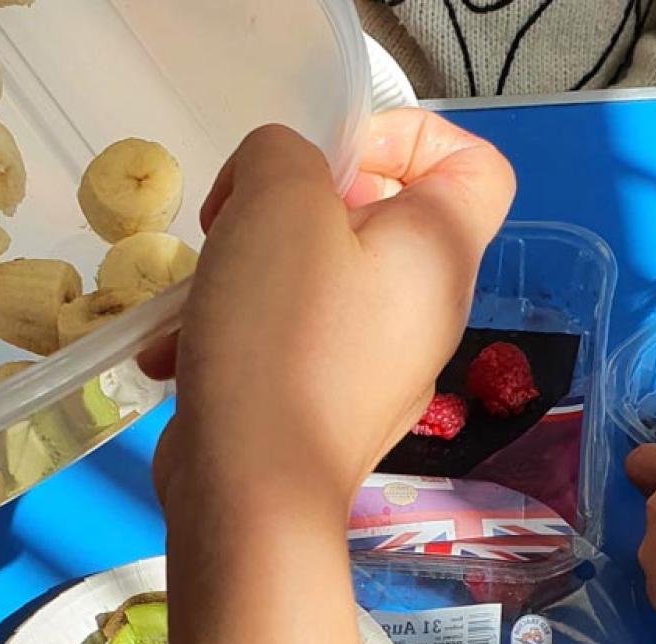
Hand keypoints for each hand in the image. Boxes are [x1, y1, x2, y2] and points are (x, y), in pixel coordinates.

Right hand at [147, 110, 514, 518]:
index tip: (332, 158)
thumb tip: (271, 184)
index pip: (477, 165)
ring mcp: (373, 372)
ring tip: (197, 298)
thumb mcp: (277, 200)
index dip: (410, 137)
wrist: (251, 493)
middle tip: (242, 224)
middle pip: (371, 223)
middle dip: (290, 210)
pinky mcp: (322, 412)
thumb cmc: (279, 339)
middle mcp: (421, 316)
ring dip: (243, 275)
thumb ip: (281, 152)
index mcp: (438, 257)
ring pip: (312, 285)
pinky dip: (231, 338)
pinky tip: (178, 355)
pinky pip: (283, 346)